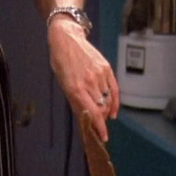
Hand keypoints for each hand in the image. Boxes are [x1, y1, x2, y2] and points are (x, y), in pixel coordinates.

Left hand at [47, 18, 119, 141]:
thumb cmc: (60, 60)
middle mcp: (89, 82)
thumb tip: (84, 117)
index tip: (102, 137)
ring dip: (107, 111)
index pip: (92, 113)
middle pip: (101, 109)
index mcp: (75, 87)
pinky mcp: (106, 68)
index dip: (99, 128)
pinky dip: (115, 102)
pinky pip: (114, 89)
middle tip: (98, 125)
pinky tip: (113, 109)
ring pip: (108, 101)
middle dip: (101, 120)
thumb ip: (74, 100)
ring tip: (103, 115)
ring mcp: (99, 74)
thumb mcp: (62, 81)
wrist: (66, 38)